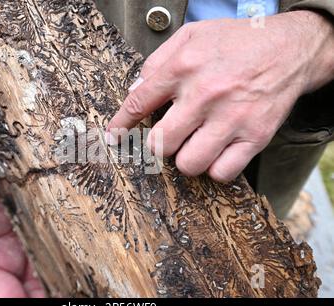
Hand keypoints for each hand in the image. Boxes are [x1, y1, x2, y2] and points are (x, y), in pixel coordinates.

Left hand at [107, 10, 333, 181]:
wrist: (290, 48)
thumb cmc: (237, 42)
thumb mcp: (192, 35)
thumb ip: (158, 61)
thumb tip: (135, 89)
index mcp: (185, 66)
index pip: (139, 102)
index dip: (121, 124)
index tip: (114, 136)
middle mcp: (206, 94)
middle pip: (161, 143)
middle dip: (158, 144)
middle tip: (167, 136)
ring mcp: (232, 118)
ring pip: (189, 164)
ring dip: (185, 158)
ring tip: (193, 144)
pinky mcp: (255, 136)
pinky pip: (222, 172)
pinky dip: (214, 168)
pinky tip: (216, 153)